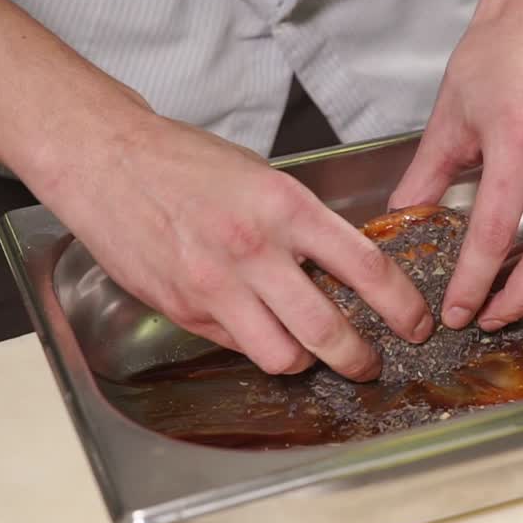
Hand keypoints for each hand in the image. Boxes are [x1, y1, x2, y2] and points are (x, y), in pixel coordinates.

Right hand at [42, 117, 434, 380]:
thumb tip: (345, 270)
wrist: (107, 161)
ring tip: (313, 351)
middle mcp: (254, 250)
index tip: (415, 323)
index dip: (401, 306)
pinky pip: (238, 346)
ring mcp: (216, 286)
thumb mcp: (263, 178)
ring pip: (283, 356)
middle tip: (371, 362)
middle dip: (361, 358)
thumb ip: (304, 225)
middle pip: (327, 331)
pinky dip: (258, 345)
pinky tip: (260, 328)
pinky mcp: (185, 310)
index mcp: (285, 206)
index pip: (365, 267)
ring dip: (307, 361)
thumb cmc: (185, 163)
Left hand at [389, 10, 522, 331]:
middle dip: (519, 299)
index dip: (474, 281)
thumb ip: (427, 176)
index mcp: (517, 140)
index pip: (494, 231)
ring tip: (503, 302)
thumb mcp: (449, 115)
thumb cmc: (497, 55)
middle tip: (487, 320)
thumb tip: (403, 221)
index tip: (456, 310)